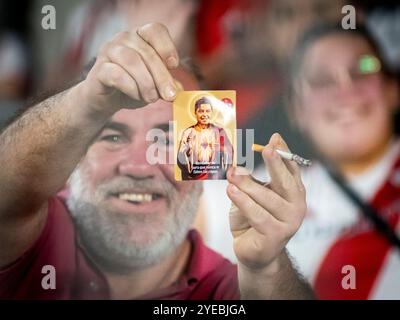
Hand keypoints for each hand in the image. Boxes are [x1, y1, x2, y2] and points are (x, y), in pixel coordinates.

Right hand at [78, 23, 179, 114]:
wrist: (105, 100)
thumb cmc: (132, 87)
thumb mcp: (155, 86)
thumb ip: (167, 85)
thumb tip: (178, 89)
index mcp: (140, 37)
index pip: (155, 30)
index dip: (167, 47)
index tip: (174, 66)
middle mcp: (124, 39)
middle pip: (147, 52)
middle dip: (162, 76)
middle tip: (169, 95)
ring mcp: (109, 51)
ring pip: (131, 60)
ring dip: (146, 83)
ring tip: (152, 98)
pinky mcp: (98, 69)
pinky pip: (116, 74)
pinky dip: (130, 87)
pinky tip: (136, 96)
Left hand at [226, 133, 305, 271]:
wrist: (254, 252)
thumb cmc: (254, 219)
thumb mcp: (253, 194)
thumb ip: (252, 178)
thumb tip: (238, 159)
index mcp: (293, 191)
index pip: (291, 168)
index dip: (284, 152)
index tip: (275, 138)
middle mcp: (297, 205)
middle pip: (286, 181)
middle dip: (275, 163)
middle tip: (266, 148)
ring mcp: (289, 222)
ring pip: (267, 198)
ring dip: (248, 185)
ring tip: (232, 173)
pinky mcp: (276, 235)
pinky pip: (257, 215)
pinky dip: (242, 202)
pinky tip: (231, 190)